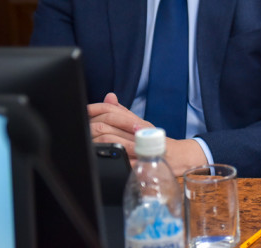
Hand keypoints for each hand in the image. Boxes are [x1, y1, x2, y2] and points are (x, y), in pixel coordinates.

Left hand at [87, 92, 206, 174]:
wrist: (179, 157)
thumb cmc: (158, 142)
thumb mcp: (142, 125)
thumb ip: (123, 112)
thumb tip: (109, 96)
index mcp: (136, 122)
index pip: (112, 110)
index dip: (95, 109)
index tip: (84, 110)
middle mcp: (137, 132)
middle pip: (106, 124)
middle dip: (90, 127)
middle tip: (82, 130)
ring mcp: (138, 147)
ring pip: (109, 140)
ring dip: (94, 141)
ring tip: (87, 143)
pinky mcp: (138, 163)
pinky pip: (117, 159)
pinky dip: (105, 156)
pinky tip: (98, 156)